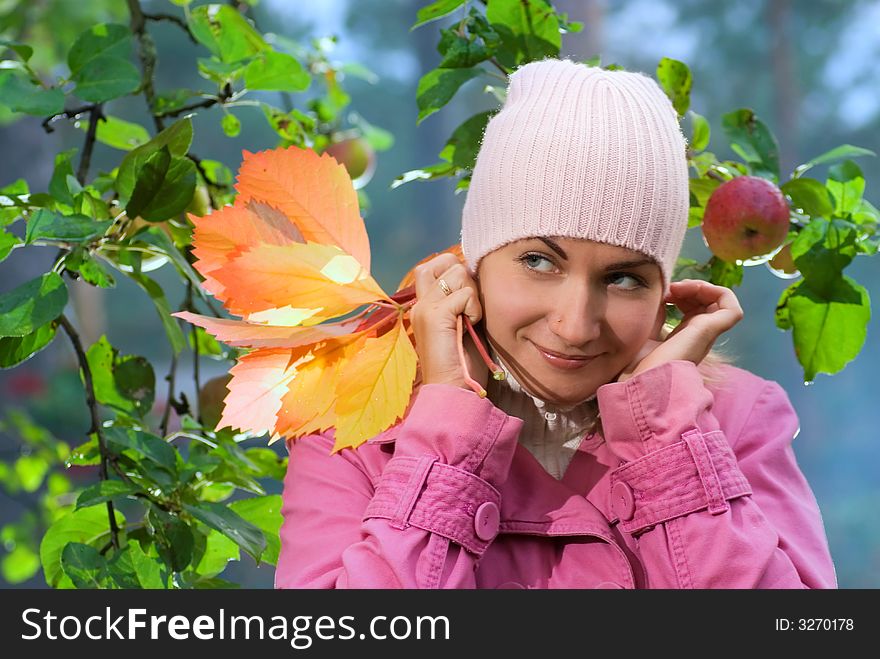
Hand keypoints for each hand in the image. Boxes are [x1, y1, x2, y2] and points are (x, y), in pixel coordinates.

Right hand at [411, 253, 488, 391]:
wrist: (453, 392)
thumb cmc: (463, 364)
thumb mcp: (463, 325)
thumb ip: (463, 301)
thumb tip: (475, 277)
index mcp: (424, 305)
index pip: (434, 265)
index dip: (456, 272)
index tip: (468, 300)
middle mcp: (420, 303)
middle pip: (443, 261)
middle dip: (465, 276)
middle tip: (470, 306)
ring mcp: (424, 308)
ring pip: (457, 272)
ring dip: (472, 294)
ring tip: (471, 320)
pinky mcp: (434, 316)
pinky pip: (464, 294)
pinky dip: (474, 308)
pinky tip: (471, 327)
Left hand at [616, 279, 743, 382]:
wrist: (643, 379)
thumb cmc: (638, 361)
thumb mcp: (646, 329)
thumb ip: (657, 313)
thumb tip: (661, 294)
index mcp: (684, 336)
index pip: (693, 308)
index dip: (682, 294)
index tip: (664, 294)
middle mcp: (698, 335)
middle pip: (707, 303)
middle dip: (691, 288)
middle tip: (671, 288)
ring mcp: (707, 333)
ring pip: (720, 303)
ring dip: (701, 287)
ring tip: (678, 288)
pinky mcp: (712, 331)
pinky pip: (731, 308)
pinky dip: (716, 291)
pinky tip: (691, 289)